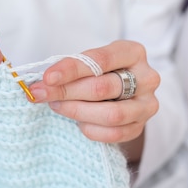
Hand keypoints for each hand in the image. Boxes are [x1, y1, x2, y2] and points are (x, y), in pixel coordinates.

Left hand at [27, 40, 159, 161]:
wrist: (122, 92)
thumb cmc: (101, 72)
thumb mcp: (90, 62)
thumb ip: (71, 69)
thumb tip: (41, 84)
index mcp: (133, 52)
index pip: (100, 60)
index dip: (71, 69)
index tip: (47, 77)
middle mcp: (147, 78)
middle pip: (103, 88)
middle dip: (66, 91)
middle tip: (41, 94)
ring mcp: (146, 105)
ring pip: (111, 114)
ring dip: (76, 111)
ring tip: (57, 106)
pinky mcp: (140, 127)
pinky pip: (113, 134)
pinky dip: (90, 129)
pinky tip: (77, 122)